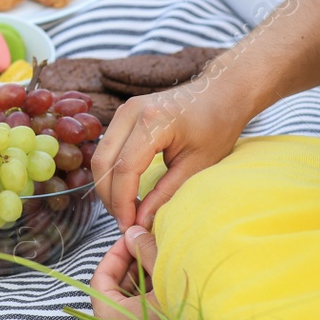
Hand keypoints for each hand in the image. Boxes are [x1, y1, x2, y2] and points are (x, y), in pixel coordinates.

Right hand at [89, 74, 248, 230]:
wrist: (220, 93)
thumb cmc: (216, 125)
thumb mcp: (197, 165)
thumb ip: (165, 193)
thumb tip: (140, 221)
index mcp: (153, 121)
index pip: (125, 169)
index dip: (123, 202)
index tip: (129, 225)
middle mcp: (131, 111)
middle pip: (103, 162)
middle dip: (109, 197)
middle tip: (125, 221)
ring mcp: (124, 110)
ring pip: (100, 156)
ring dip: (108, 186)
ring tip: (126, 209)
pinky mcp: (123, 115)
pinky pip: (107, 149)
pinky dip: (111, 173)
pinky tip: (126, 190)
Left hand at [89, 226, 183, 319]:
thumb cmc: (188, 315)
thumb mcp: (166, 277)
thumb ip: (146, 252)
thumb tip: (133, 232)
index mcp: (110, 317)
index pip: (100, 277)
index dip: (116, 253)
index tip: (130, 238)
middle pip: (113, 289)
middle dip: (130, 264)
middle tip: (146, 245)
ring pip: (127, 300)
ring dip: (141, 278)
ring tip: (159, 259)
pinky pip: (138, 313)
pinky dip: (148, 295)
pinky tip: (165, 280)